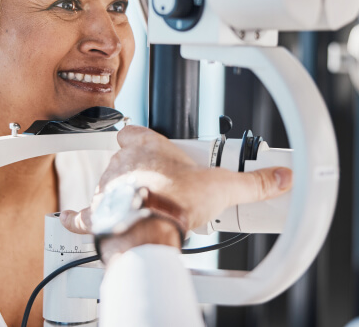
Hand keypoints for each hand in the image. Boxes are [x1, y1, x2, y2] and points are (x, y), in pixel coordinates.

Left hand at [61, 126, 291, 234]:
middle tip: (156, 183)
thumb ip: (255, 181)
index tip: (149, 144)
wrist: (153, 226)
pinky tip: (76, 217)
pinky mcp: (99, 213)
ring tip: (139, 203)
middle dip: (136, 168)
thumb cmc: (179, 199)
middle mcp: (125, 163)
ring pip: (107, 182)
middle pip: (124, 158)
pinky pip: (84, 212)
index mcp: (150, 148)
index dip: (140, 136)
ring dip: (118, 190)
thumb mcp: (224, 186)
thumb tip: (281, 176)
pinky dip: (81, 216)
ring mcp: (108, 187)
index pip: (136, 131)